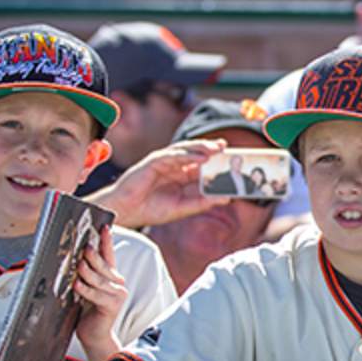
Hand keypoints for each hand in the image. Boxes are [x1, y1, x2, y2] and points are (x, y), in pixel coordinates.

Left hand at [74, 226, 127, 360]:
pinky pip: (96, 295)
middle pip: (104, 266)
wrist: (95, 334)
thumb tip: (72, 259)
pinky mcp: (111, 306)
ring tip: (77, 265)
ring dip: (87, 272)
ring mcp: (117, 295)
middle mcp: (117, 284)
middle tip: (84, 246)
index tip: (104, 226)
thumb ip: (84, 275)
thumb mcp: (86, 288)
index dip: (107, 241)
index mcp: (111, 277)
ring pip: (99, 279)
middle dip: (93, 255)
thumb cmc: (87, 310)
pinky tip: (76, 285)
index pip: (109, 255)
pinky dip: (85, 290)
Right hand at [89, 139, 231, 229]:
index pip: (203, 166)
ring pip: (186, 151)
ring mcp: (164, 163)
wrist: (128, 212)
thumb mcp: (184, 208)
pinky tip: (201, 157)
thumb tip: (228, 198)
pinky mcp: (154, 162)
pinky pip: (173, 156)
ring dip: (202, 148)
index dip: (218, 162)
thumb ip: (204, 202)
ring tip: (217, 149)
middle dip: (212, 150)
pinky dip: (187, 155)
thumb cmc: (153, 210)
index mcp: (182, 177)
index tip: (233, 159)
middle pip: (196, 154)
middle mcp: (175, 167)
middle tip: (227, 148)